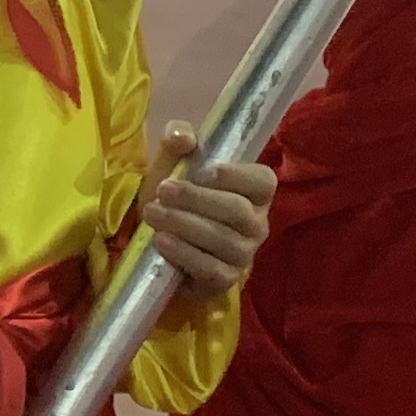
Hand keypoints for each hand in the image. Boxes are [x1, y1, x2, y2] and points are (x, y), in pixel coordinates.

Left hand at [142, 121, 275, 289]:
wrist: (161, 237)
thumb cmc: (177, 195)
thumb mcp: (174, 162)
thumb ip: (177, 139)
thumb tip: (183, 136)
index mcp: (255, 191)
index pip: (262, 181)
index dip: (233, 176)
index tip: (200, 173)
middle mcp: (257, 223)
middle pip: (237, 211)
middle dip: (196, 200)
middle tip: (163, 192)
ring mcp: (244, 254)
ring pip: (223, 240)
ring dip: (184, 225)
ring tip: (153, 214)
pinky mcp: (226, 279)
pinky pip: (211, 270)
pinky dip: (185, 254)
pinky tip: (162, 241)